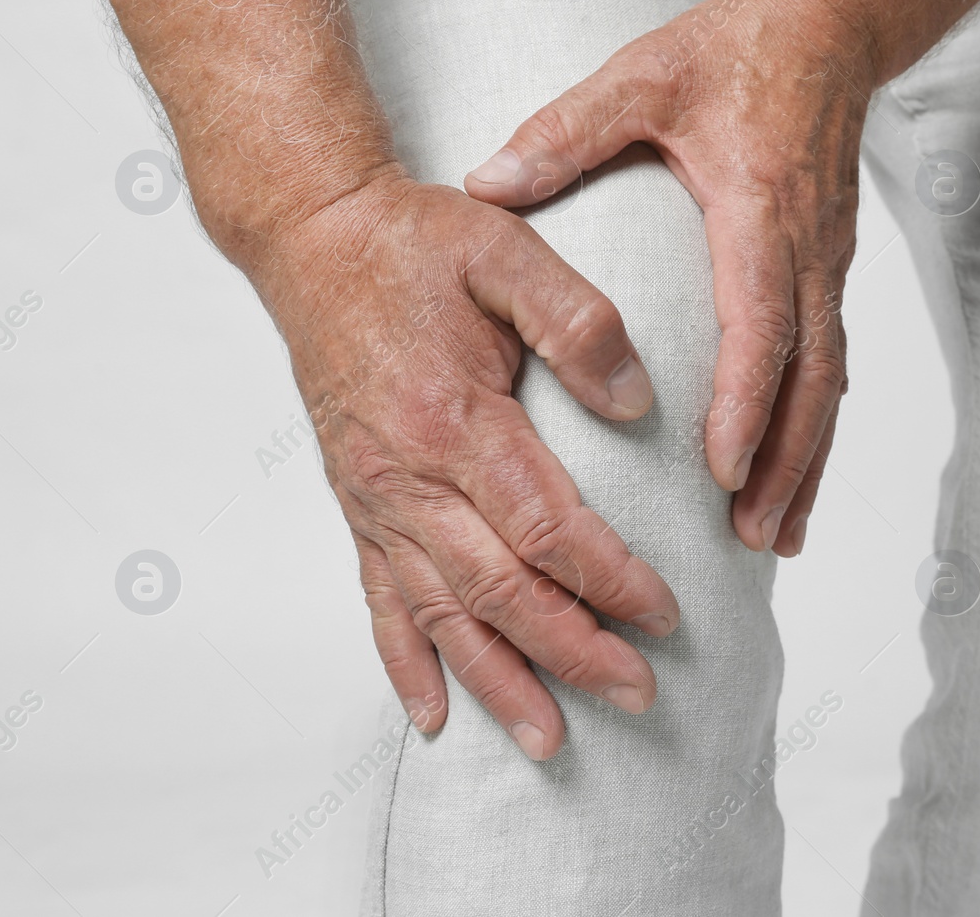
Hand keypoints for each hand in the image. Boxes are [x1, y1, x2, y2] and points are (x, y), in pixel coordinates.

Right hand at [257, 174, 680, 759]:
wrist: (315, 240)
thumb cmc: (415, 244)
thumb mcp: (506, 250)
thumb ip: (577, 321)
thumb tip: (637, 401)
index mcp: (453, 419)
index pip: (544, 526)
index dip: (607, 579)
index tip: (664, 615)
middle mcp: (406, 477)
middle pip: (498, 590)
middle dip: (571, 650)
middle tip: (637, 693)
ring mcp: (376, 500)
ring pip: (441, 615)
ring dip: (498, 681)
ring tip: (549, 739)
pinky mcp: (358, 505)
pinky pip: (379, 601)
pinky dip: (407, 664)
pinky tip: (433, 716)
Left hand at [464, 0, 871, 557]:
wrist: (825, 26)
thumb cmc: (731, 53)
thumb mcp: (640, 77)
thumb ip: (564, 132)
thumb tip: (487, 181)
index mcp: (757, 208)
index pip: (759, 321)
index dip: (744, 401)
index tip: (720, 468)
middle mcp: (805, 248)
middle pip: (810, 378)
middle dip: (784, 464)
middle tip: (753, 537)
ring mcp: (829, 264)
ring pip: (830, 384)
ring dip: (806, 464)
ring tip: (778, 539)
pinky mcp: (832, 271)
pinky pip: (832, 367)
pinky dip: (816, 433)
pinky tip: (797, 482)